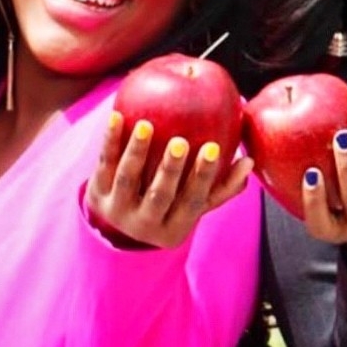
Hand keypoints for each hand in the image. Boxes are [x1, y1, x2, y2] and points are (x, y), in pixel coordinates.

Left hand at [85, 111, 252, 248]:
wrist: (117, 227)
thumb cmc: (169, 207)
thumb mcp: (194, 207)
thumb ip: (221, 187)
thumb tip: (249, 161)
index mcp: (173, 230)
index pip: (192, 202)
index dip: (203, 176)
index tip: (214, 148)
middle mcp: (144, 225)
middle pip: (159, 195)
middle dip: (170, 169)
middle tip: (181, 142)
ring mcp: (117, 211)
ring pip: (128, 179)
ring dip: (136, 151)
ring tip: (146, 125)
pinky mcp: (97, 194)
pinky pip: (104, 164)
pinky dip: (111, 141)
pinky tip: (117, 116)